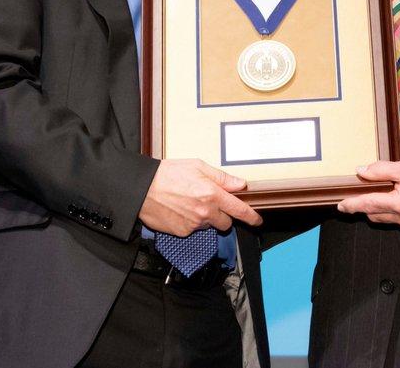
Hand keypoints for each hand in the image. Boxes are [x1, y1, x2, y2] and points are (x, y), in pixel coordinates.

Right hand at [138, 158, 262, 235]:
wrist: (142, 188)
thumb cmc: (168, 173)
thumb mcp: (198, 167)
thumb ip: (222, 177)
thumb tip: (241, 184)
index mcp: (212, 194)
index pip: (239, 210)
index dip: (251, 217)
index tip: (257, 221)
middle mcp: (205, 212)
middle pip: (225, 222)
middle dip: (221, 215)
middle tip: (208, 202)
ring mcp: (193, 224)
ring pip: (208, 226)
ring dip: (205, 218)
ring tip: (189, 203)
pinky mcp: (182, 233)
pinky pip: (193, 230)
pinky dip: (190, 222)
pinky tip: (180, 210)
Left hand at [336, 154, 399, 227]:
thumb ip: (382, 170)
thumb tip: (361, 171)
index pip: (368, 204)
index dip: (352, 204)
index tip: (340, 205)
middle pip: (373, 213)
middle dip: (361, 206)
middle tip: (351, 196)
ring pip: (382, 217)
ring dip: (373, 208)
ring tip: (368, 193)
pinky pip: (393, 218)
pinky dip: (385, 209)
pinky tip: (385, 197)